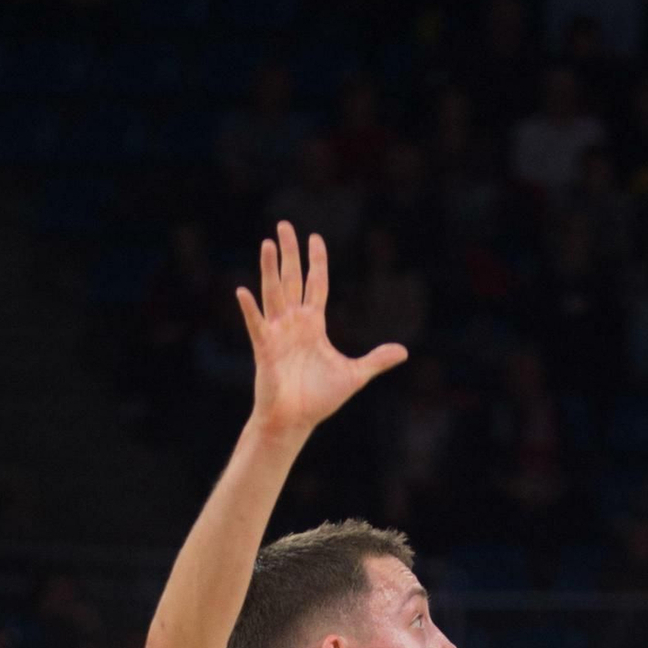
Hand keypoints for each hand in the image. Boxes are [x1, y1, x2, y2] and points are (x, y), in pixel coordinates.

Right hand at [237, 223, 406, 440]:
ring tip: (267, 244)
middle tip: (284, 225)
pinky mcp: (265, 350)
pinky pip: (257, 325)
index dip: (316, 261)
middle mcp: (294, 324)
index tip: (315, 237)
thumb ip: (376, 360)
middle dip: (289, 253)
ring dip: (270, 269)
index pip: (316, 285)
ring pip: (274, 294)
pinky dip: (250, 310)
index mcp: (313, 325)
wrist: (295, 422)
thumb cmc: (319, 399)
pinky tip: (243, 292)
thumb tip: (404, 352)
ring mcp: (277, 334)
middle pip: (292, 280)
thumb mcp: (354, 375)